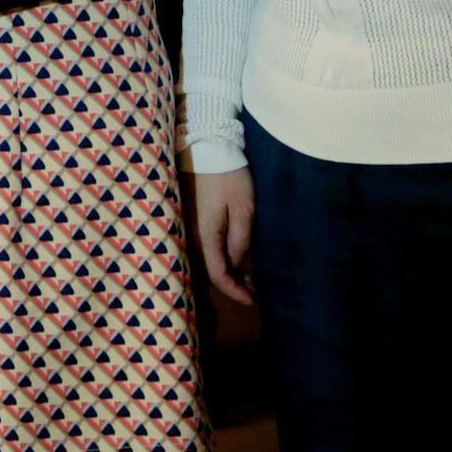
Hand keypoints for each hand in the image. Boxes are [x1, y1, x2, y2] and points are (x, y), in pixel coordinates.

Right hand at [193, 168, 255, 306]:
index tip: (253, 301)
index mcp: (207, 235)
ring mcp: (196, 227)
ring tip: (250, 280)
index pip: (218, 274)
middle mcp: (196, 235)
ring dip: (230, 273)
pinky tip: (238, 261)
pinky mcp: (199, 220)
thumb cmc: (229, 178)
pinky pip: (211, 248)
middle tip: (255, 293)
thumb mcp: (243, 208)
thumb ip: (240, 239)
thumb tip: (236, 264)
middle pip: (212, 270)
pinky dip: (225, 259)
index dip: (234, 291)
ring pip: (211, 260)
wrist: (210, 150)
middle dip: (233, 285)